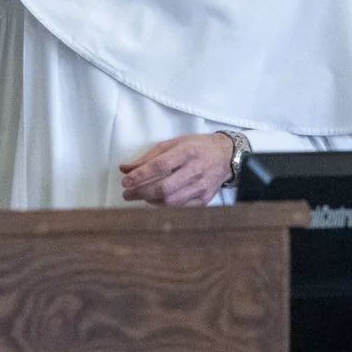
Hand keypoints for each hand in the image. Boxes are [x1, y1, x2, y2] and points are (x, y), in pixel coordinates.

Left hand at [119, 133, 238, 206]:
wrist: (226, 156)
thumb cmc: (196, 147)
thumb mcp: (173, 144)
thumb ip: (149, 157)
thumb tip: (125, 168)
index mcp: (187, 152)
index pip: (160, 166)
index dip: (140, 175)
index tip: (125, 181)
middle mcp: (196, 170)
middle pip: (164, 188)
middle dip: (142, 192)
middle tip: (127, 194)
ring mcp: (201, 187)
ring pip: (171, 201)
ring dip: (150, 200)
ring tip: (140, 196)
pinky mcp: (204, 199)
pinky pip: (179, 207)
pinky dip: (164, 205)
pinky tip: (156, 199)